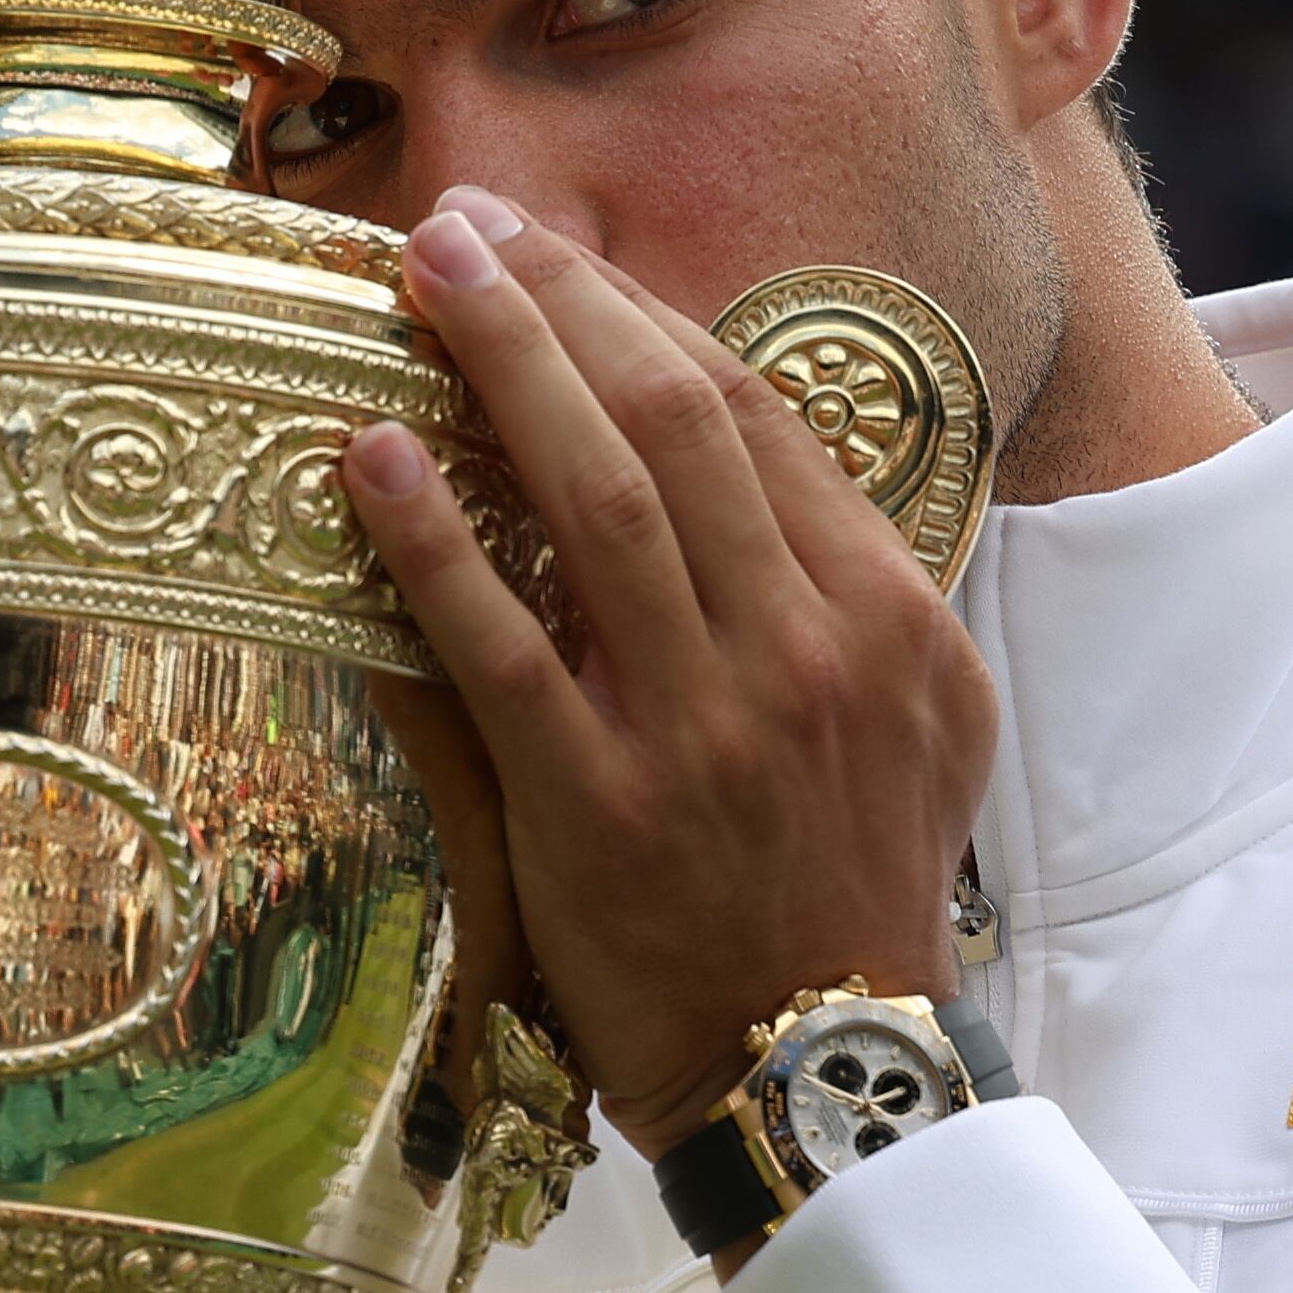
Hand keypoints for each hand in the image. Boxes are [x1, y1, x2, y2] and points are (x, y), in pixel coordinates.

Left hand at [341, 186, 995, 1164]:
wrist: (821, 1066)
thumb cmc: (850, 883)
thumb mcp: (921, 724)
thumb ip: (845, 588)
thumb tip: (747, 459)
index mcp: (884, 615)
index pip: (750, 415)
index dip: (639, 312)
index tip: (555, 251)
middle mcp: (803, 650)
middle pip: (674, 422)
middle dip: (561, 302)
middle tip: (462, 226)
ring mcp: (702, 728)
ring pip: (600, 502)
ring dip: (504, 367)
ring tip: (420, 277)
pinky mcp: (599, 806)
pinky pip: (502, 647)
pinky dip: (434, 541)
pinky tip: (371, 454)